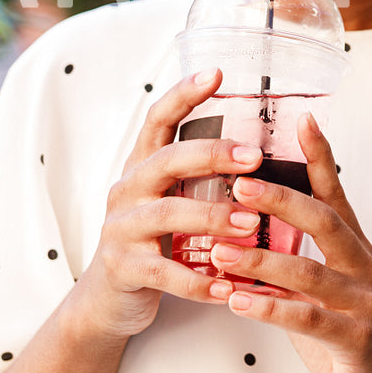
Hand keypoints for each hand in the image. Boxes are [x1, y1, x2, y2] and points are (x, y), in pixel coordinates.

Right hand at [71, 68, 263, 338]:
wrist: (108, 299)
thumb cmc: (154, 242)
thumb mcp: (170, 200)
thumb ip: (200, 178)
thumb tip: (263, 150)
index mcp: (143, 167)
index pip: (158, 119)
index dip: (184, 94)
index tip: (217, 73)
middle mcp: (128, 190)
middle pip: (167, 160)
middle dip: (212, 155)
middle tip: (255, 158)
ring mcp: (121, 229)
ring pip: (167, 214)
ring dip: (214, 217)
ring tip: (251, 225)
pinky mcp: (124, 268)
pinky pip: (165, 272)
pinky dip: (200, 281)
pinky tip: (230, 287)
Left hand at [208, 115, 371, 372]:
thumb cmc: (345, 333)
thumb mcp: (323, 286)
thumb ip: (298, 255)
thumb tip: (249, 222)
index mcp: (356, 248)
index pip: (336, 193)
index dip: (320, 156)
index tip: (301, 119)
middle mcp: (365, 267)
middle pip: (325, 221)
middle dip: (281, 200)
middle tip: (239, 183)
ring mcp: (365, 303)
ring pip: (309, 273)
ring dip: (259, 261)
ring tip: (218, 251)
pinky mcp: (356, 339)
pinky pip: (308, 320)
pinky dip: (269, 308)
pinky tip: (236, 302)